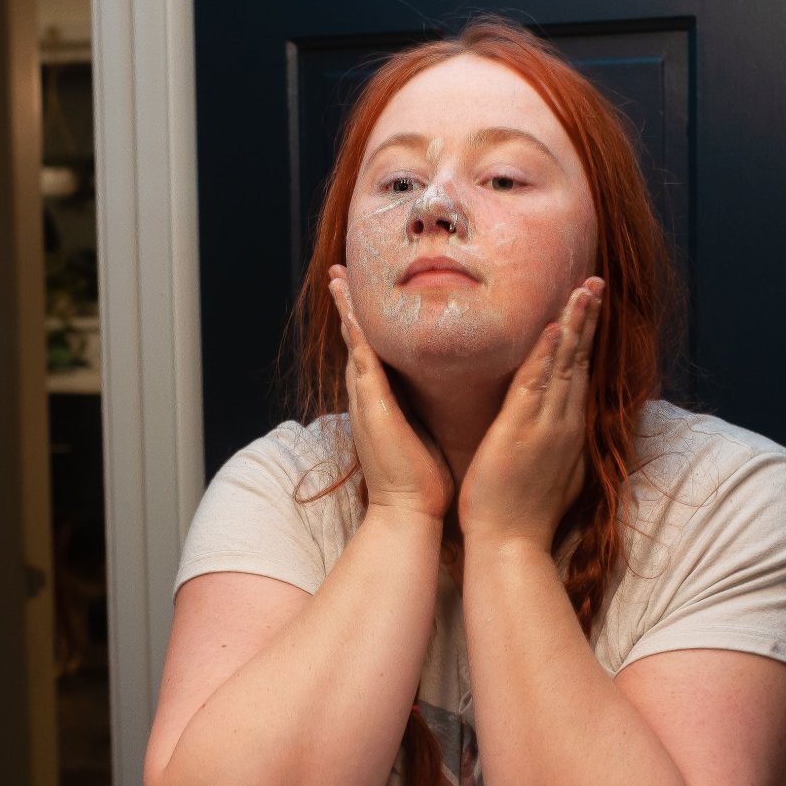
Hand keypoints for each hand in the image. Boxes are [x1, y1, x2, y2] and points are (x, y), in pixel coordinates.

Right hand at [328, 265, 453, 520]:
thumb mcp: (425, 431)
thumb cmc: (422, 480)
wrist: (407, 512)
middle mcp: (368, 396)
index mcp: (383, 401)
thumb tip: (448, 392)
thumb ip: (427, 409)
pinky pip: (361, 359)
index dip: (367, 322)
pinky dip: (355, 333)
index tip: (365, 295)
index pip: (374, 352)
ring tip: (337, 278)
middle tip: (340, 273)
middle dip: (348, 306)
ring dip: (346, 309)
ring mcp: (365, 400)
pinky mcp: (371, 406)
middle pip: (355, 340)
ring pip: (354, 342)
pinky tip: (352, 310)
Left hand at [458, 277, 604, 548]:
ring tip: (584, 289)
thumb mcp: (548, 473)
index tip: (590, 306)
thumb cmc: (522, 514)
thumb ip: (553, 446)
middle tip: (596, 282)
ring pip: (567, 365)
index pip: (580, 374)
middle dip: (588, 319)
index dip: (586, 338)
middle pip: (581, 360)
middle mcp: (564, 423)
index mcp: (567, 430)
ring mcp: (547, 426)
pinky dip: (547, 355)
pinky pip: (537, 385)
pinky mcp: (523, 432)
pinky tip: (553, 328)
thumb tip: (557, 431)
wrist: (510, 546)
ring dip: (575, 324)